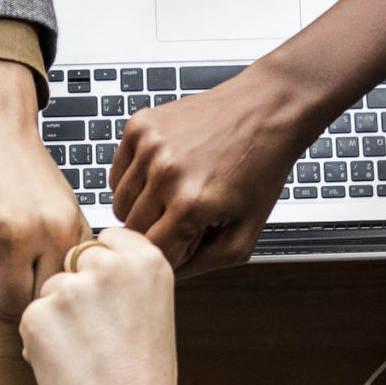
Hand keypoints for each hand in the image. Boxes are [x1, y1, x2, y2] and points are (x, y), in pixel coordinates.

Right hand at [0, 58, 88, 321]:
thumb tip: (73, 302)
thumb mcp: (64, 206)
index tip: (26, 286)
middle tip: (0, 277)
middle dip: (3, 298)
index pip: (45, 300)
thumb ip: (72, 254)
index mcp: (55, 230)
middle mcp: (15, 233)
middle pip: (7, 308)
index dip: (34, 298)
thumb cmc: (24, 170)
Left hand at [18, 229, 183, 384]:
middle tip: (96, 334)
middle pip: (73, 262)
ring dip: (56, 318)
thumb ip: (124, 280)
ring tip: (85, 355)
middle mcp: (108, 265)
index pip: (105, 241)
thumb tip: (89, 266)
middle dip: (76, 292)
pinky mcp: (38, 315)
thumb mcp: (152, 311)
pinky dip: (40, 342)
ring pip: (49, 292)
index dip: (101, 271)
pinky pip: (30, 319)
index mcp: (146, 259)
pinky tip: (67, 365)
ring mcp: (70, 289)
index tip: (107, 296)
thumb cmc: (143, 380)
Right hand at [109, 66, 312, 274]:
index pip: (152, 254)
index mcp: (191, 204)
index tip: (188, 240)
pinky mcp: (140, 126)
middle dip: (156, 231)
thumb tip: (165, 276)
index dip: (171, 252)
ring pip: (119, 204)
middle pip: (131, 231)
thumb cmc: (260, 168)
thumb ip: (202, 266)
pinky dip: (135, 180)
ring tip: (175, 192)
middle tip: (185, 215)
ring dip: (143, 207)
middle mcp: (165, 173)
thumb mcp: (245, 235)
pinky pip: (117, 174)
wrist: (268, 108)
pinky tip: (164, 172)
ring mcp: (149, 146)